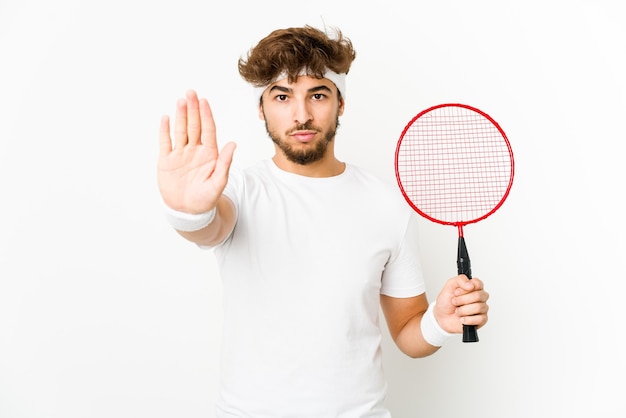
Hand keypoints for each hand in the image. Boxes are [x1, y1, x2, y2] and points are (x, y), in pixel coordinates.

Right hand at [158, 90, 235, 212]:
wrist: (188, 212)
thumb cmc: (206, 199)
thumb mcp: (219, 182)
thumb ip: (225, 163)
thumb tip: (233, 144)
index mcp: (209, 154)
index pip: (208, 130)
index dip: (206, 115)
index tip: (204, 101)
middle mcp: (195, 151)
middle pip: (194, 126)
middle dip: (193, 109)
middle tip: (191, 93)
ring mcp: (180, 155)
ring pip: (180, 131)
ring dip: (180, 116)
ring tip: (181, 101)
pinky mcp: (167, 161)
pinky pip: (166, 143)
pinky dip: (165, 131)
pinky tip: (166, 118)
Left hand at [434, 275, 488, 333]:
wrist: (442, 317)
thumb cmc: (446, 301)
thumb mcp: (449, 286)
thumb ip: (460, 280)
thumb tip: (470, 284)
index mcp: (473, 287)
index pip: (478, 283)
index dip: (466, 288)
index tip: (456, 292)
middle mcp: (479, 297)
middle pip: (478, 295)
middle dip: (462, 300)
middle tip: (454, 302)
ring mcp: (482, 309)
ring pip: (479, 307)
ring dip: (463, 310)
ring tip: (457, 311)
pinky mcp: (481, 320)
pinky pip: (480, 319)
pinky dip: (468, 319)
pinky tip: (462, 319)